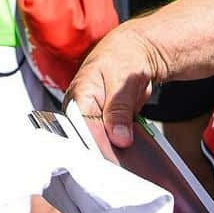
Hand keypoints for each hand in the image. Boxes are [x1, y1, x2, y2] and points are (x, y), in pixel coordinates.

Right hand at [65, 22, 167, 149]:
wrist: (135, 52)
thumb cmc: (123, 57)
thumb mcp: (123, 81)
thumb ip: (119, 109)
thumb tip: (119, 138)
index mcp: (78, 97)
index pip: (79, 131)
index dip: (93, 148)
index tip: (108, 160)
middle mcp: (81, 111)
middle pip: (88, 141)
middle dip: (106, 152)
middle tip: (123, 160)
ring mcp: (94, 118)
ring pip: (102, 143)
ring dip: (116, 151)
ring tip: (129, 158)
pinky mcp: (107, 123)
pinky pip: (113, 140)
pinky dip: (123, 145)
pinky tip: (133, 150)